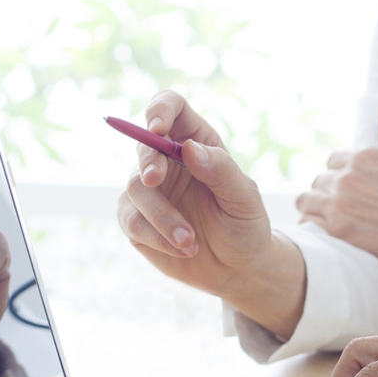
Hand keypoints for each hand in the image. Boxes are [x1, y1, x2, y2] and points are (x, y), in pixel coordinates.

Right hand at [117, 90, 305, 336]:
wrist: (237, 269)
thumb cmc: (245, 226)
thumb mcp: (244, 199)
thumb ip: (221, 170)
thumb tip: (189, 149)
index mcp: (197, 142)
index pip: (171, 107)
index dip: (159, 110)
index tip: (157, 128)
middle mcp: (168, 160)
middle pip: (143, 145)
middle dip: (148, 162)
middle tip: (156, 179)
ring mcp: (149, 189)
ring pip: (136, 188)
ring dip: (162, 216)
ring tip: (190, 241)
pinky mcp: (136, 219)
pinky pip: (132, 221)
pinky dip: (156, 236)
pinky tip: (182, 248)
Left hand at [296, 110, 377, 286]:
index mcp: (366, 156)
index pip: (335, 159)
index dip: (343, 171)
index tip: (352, 184)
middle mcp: (349, 177)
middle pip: (321, 179)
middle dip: (330, 189)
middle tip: (343, 204)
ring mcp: (341, 204)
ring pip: (307, 199)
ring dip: (315, 205)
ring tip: (326, 215)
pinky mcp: (341, 231)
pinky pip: (309, 222)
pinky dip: (312, 225)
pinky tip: (321, 230)